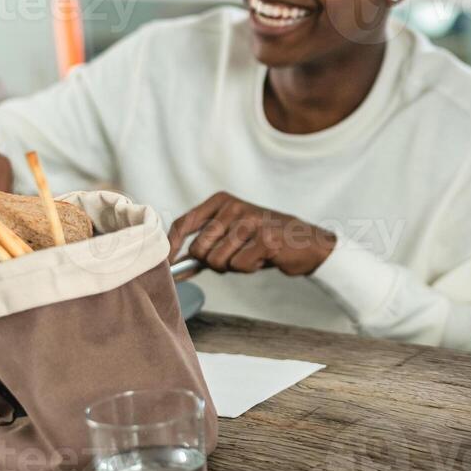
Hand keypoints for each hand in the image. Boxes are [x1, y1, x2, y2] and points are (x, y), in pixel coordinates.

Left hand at [166, 191, 335, 276]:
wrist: (305, 243)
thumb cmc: (263, 240)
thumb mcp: (232, 234)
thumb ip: (205, 244)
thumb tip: (175, 265)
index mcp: (221, 201)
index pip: (184, 223)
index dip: (171, 246)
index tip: (165, 264)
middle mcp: (233, 207)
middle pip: (199, 248)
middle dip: (211, 262)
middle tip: (232, 257)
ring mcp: (250, 221)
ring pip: (218, 260)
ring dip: (232, 266)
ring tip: (249, 255)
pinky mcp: (265, 238)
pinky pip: (239, 266)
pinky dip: (248, 269)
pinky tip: (262, 258)